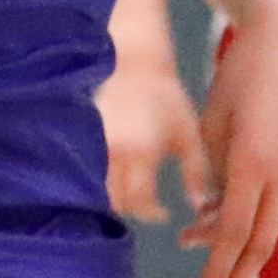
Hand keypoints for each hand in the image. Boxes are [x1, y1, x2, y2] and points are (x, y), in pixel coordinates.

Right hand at [96, 50, 208, 224]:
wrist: (134, 64)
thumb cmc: (166, 98)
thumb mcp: (189, 133)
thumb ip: (196, 171)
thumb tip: (199, 206)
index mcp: (143, 151)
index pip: (141, 201)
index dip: (153, 213)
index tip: (163, 213)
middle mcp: (113, 151)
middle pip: (114, 200)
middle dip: (131, 208)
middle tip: (145, 205)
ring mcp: (92, 143)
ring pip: (93, 189)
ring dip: (110, 198)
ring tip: (128, 194)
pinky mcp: (78, 135)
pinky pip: (80, 170)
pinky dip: (92, 181)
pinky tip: (108, 178)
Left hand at [185, 0, 277, 277]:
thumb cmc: (238, 75)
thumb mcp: (212, 124)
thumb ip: (212, 173)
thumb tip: (210, 213)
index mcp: (253, 164)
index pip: (234, 233)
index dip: (216, 267)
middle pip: (261, 242)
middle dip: (235, 274)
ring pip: (267, 220)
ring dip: (234, 238)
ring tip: (196, 241)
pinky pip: (274, 197)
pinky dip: (248, 211)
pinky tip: (221, 207)